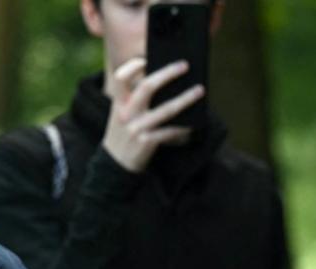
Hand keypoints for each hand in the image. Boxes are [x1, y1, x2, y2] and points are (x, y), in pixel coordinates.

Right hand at [101, 58, 204, 172]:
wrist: (115, 163)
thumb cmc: (123, 134)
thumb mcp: (121, 114)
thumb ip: (134, 100)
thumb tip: (163, 84)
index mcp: (118, 103)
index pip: (121, 77)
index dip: (134, 66)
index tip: (148, 57)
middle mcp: (125, 112)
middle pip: (147, 87)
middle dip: (167, 74)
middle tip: (184, 65)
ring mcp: (136, 128)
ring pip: (166, 109)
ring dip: (186, 98)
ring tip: (200, 90)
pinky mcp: (147, 142)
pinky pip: (171, 131)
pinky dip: (184, 127)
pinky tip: (195, 123)